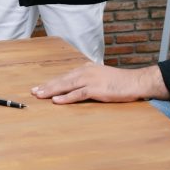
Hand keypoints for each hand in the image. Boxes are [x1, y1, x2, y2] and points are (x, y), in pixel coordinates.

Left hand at [31, 63, 167, 103]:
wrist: (135, 81)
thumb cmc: (120, 82)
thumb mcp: (101, 77)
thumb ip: (89, 80)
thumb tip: (77, 88)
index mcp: (86, 68)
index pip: (65, 76)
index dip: (52, 82)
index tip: (40, 87)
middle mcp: (86, 71)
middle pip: (62, 80)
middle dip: (47, 86)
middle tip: (34, 91)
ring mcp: (90, 80)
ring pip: (66, 85)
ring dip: (51, 91)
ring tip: (39, 95)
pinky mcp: (96, 89)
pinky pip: (77, 94)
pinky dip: (66, 98)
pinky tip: (56, 101)